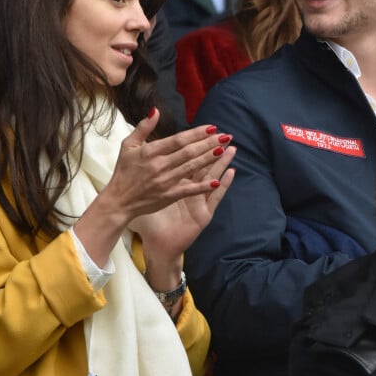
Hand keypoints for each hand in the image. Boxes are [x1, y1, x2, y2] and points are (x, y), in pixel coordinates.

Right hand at [74, 109, 234, 267]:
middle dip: (209, 143)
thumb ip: (143, 127)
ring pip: (191, 168)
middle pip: (189, 152)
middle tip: (226, 136)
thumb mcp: (128, 145)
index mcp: (150, 151)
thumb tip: (155, 110)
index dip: (196, 133)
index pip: (178, 140)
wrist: (118, 201)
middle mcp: (159, 165)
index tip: (212, 127)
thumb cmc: (123, 171)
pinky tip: (217, 181)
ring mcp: (164, 181)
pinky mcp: (168, 196)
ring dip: (209, 159)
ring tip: (224, 150)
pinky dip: (202, 186)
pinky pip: (188, 190)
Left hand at [131, 138, 234, 276]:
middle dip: (213, 149)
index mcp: (177, 183)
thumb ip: (148, 176)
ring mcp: (199, 202)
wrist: (157, 245)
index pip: (188, 160)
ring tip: (232, 149)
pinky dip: (223, 185)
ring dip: (223, 163)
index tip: (205, 130)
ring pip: (213, 178)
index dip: (196, 145)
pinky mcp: (203, 213)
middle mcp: (191, 191)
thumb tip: (144, 152)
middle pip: (204, 165)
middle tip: (225, 134)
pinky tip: (231, 173)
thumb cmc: (153, 222)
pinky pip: (215, 197)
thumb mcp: (148, 196)